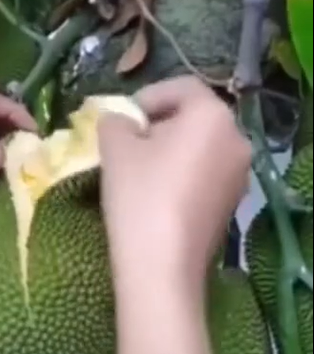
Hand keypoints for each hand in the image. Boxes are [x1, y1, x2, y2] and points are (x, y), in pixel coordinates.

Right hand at [98, 76, 251, 288]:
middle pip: (193, 116)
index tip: (121, 119)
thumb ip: (115, 121)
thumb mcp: (115, 147)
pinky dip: (182, 172)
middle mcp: (236, 139)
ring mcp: (238, 174)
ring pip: (200, 146)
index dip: (147, 96)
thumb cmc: (139, 195)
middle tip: (126, 144)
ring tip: (138, 170)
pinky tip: (157, 194)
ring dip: (170, 149)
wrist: (161, 266)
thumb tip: (120, 122)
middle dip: (158, 124)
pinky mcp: (232, 203)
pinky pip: (205, 172)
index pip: (181, 87)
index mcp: (212, 115)